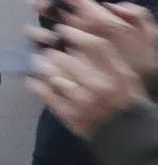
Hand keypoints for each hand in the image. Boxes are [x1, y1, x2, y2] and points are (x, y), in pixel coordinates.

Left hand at [33, 0, 157, 135]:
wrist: (128, 135)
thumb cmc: (128, 101)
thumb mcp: (130, 76)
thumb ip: (114, 55)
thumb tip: (102, 28)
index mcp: (119, 74)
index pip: (96, 46)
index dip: (76, 34)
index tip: (63, 29)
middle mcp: (102, 87)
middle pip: (68, 59)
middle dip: (52, 51)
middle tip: (46, 48)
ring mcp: (84, 102)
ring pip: (53, 75)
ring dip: (41, 65)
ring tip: (38, 61)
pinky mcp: (69, 116)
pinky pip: (45, 94)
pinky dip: (36, 85)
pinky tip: (34, 80)